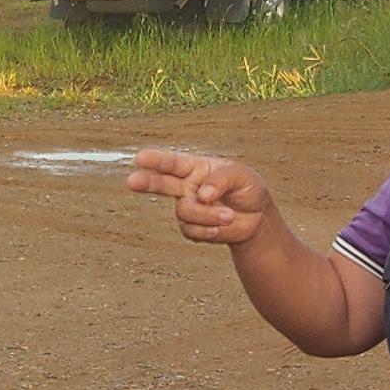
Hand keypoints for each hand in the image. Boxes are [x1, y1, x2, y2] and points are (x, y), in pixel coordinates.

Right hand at [125, 148, 273, 246]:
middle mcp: (187, 186)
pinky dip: (207, 230)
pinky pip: (191, 230)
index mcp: (196, 167)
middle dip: (146, 182)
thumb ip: (221, 180)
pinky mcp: (191, 227)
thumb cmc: (247, 188)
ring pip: (185, 212)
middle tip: (132, 182)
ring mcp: (187, 207)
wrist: (256, 218)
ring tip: (229, 215)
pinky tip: (219, 228)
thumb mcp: (241, 175)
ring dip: (208, 215)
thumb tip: (202, 194)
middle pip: (161, 183)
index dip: (156, 160)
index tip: (140, 158)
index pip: (173, 163)